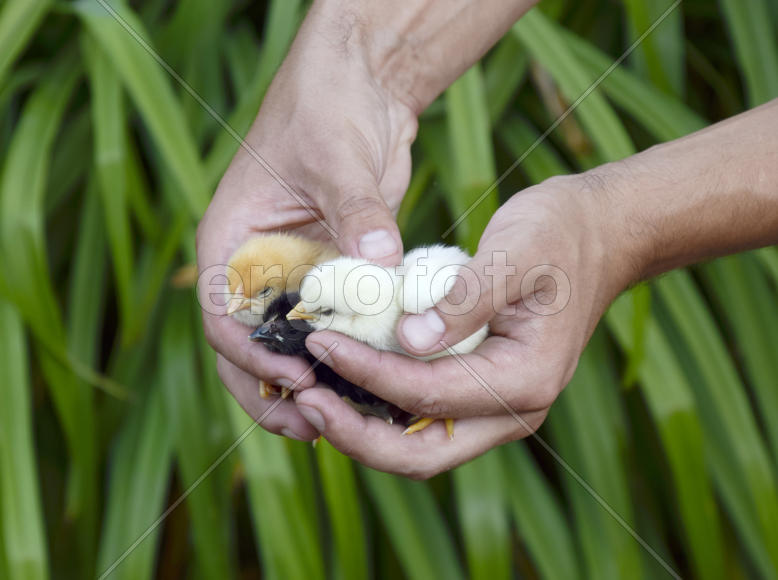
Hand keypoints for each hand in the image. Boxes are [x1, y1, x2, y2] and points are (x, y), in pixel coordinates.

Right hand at [196, 5, 416, 440]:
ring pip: (285, 346)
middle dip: (272, 390)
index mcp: (231, 241)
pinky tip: (366, 383)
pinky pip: (327, 325)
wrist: (357, 87)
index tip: (298, 377)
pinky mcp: (327, 272)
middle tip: (312, 426)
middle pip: (246, 348)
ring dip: (304, 385)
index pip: (224, 316)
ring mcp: (290, 272)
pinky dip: (340, 355)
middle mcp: (254, 265)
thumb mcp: (337, 157)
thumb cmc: (328, 108)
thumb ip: (357, 212)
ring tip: (336, 421)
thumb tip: (381, 264)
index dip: (253, 356)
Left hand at [295, 98, 777, 476]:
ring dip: (361, 427)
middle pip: (419, 454)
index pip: (427, 395)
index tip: (320, 343)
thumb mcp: (516, 254)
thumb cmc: (560, 235)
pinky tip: (342, 382)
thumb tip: (409, 341)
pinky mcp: (480, 388)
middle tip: (301, 398)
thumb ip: (465, 300)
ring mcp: (496, 405)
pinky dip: (379, 409)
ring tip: (309, 396)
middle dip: (355, 434)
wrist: (600, 233)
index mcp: (525, 380)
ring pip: (416, 444)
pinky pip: (421, 418)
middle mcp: (512, 408)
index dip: (367, 373)